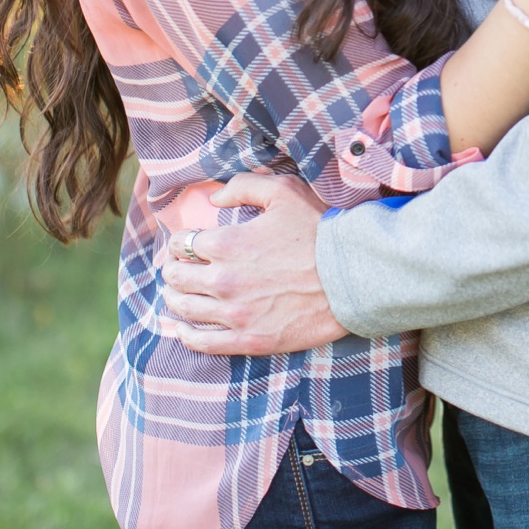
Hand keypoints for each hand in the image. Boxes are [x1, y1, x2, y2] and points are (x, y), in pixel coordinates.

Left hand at [158, 174, 345, 356]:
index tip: (186, 243)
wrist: (356, 275)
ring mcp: (234, 313)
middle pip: (176, 276)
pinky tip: (183, 329)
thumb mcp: (286, 192)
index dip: (180, 241)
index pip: (181, 243)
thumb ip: (244, 186)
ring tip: (179, 294)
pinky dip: (185, 335)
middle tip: (179, 267)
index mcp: (226, 243)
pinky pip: (201, 343)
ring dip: (175, 299)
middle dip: (173, 269)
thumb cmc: (322, 231)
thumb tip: (214, 198)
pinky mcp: (248, 339)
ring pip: (183, 308)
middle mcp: (222, 279)